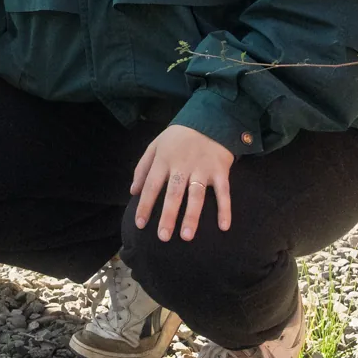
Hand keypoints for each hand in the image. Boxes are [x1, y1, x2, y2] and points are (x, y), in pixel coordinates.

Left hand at [130, 124, 235, 241]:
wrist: (209, 120)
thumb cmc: (178, 138)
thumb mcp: (155, 146)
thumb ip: (142, 168)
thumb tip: (133, 192)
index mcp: (164, 159)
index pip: (151, 185)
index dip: (145, 205)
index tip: (140, 224)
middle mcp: (182, 165)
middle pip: (173, 194)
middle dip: (167, 216)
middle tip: (163, 237)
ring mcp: (202, 169)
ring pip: (196, 196)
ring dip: (192, 217)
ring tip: (186, 236)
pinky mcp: (220, 171)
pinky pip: (223, 192)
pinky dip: (224, 209)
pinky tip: (224, 227)